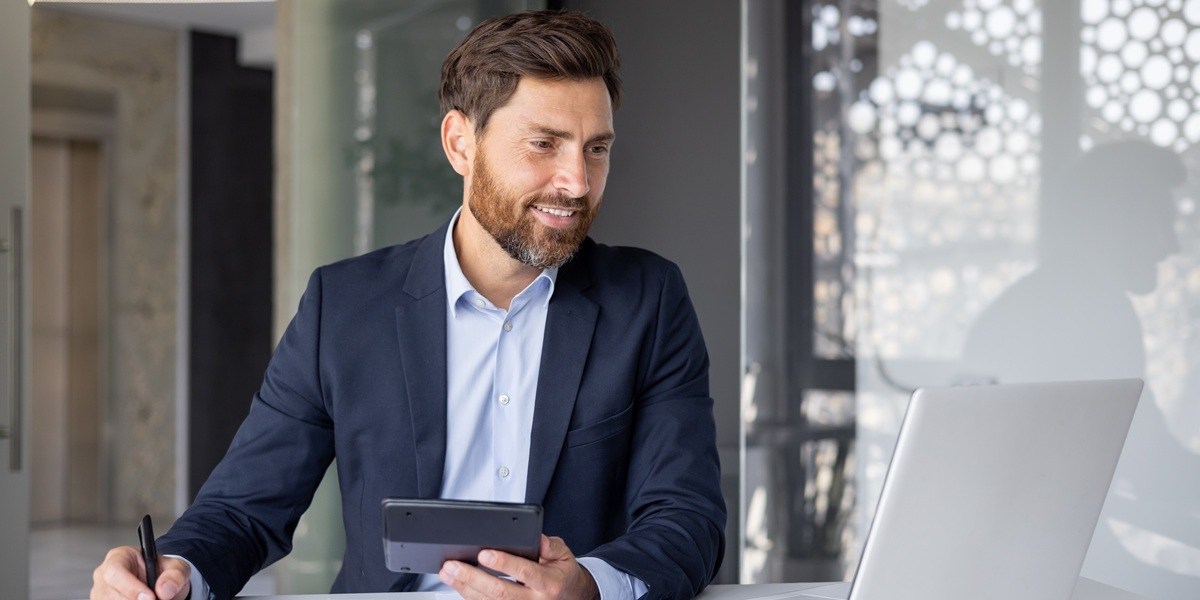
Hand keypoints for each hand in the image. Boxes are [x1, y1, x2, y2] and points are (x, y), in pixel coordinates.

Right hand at [91, 546, 191, 599]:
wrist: (161, 586)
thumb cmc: (164, 573)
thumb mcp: (177, 568)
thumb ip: (174, 575)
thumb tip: (164, 590)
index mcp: (120, 557)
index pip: (115, 571)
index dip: (131, 587)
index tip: (150, 597)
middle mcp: (104, 575)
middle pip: (111, 594)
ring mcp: (100, 593)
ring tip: (153, 599)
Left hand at [439, 534, 599, 599]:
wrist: (570, 598)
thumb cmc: (562, 574)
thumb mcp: (564, 555)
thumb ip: (550, 546)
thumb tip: (538, 539)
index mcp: (549, 583)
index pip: (524, 571)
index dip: (503, 563)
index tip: (484, 554)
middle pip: (499, 592)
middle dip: (473, 578)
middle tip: (453, 566)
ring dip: (465, 588)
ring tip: (449, 573)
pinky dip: (471, 597)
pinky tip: (458, 585)